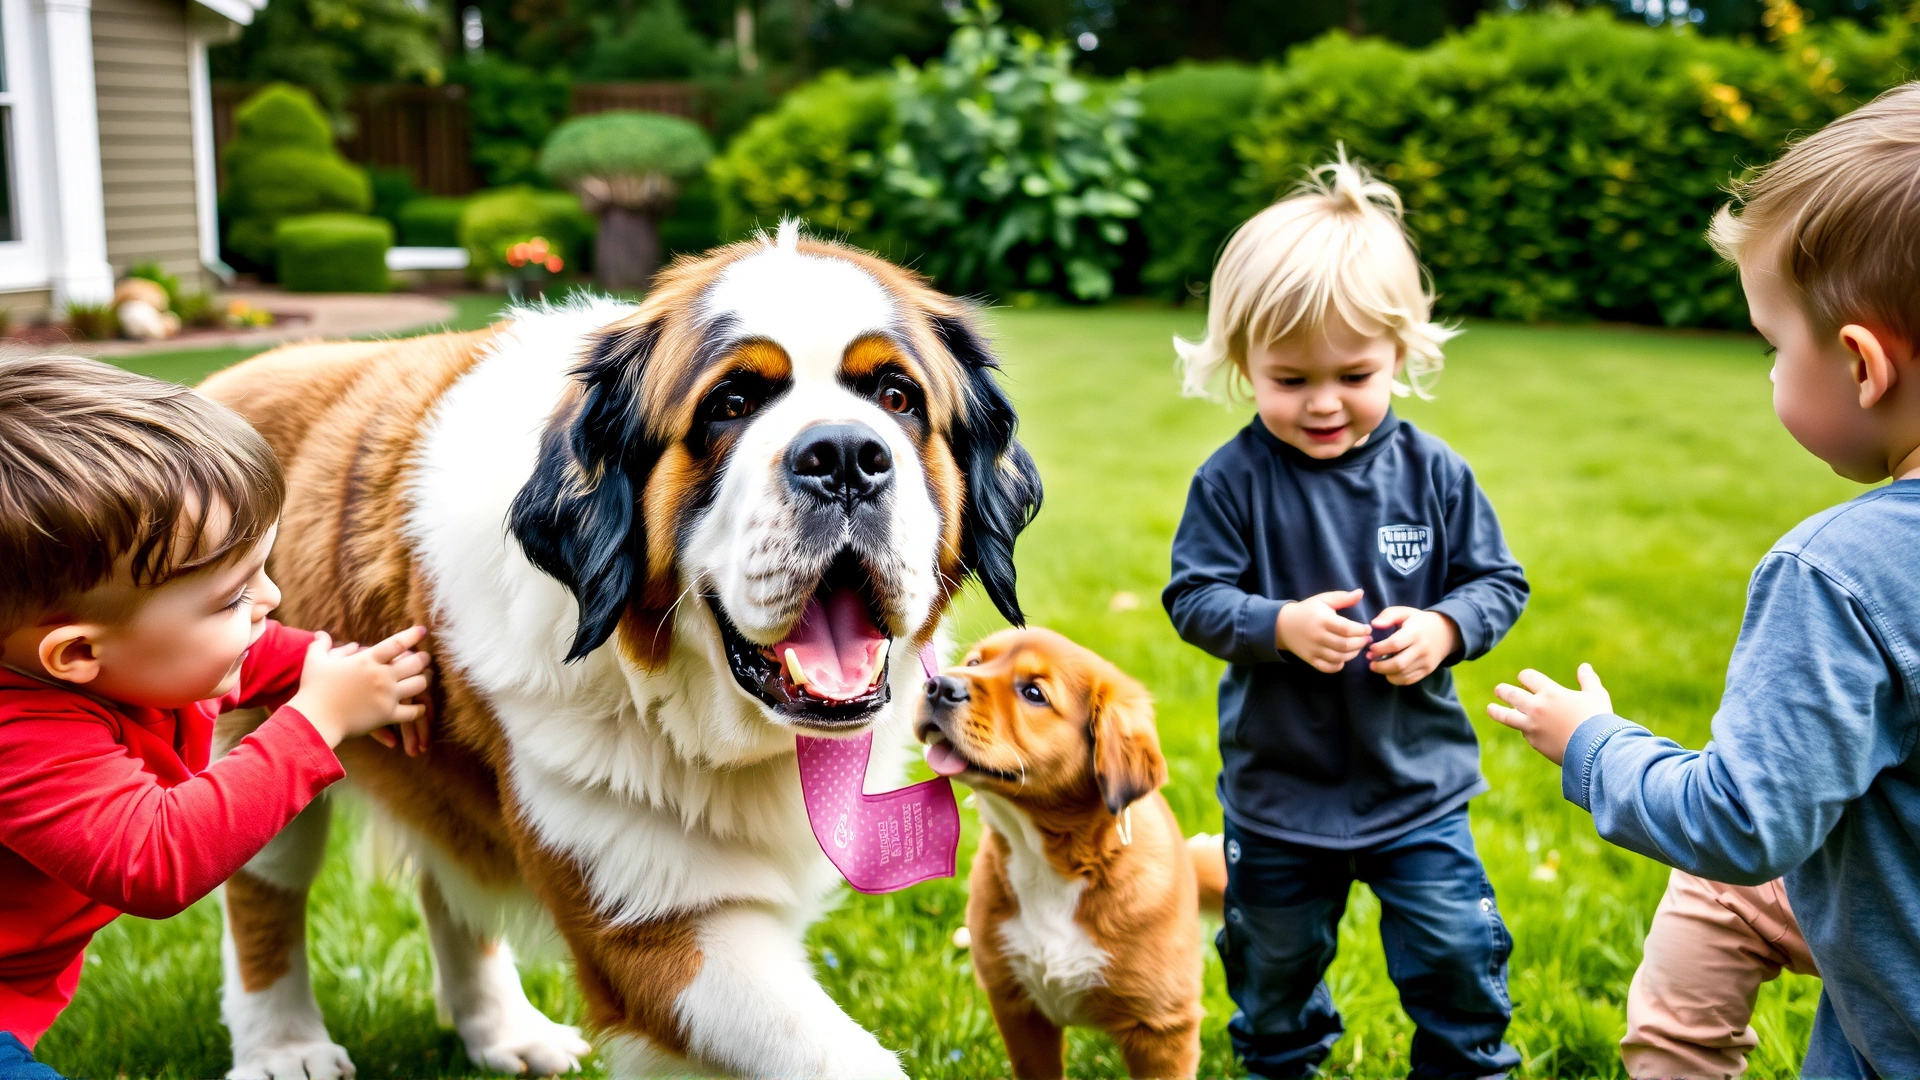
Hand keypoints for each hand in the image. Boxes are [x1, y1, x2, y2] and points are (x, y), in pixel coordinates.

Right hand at [288, 627, 432, 750]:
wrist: (314, 719)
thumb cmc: (313, 689)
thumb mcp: (314, 661)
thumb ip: (321, 645)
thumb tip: (322, 634)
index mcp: (368, 660)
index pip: (397, 643)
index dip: (412, 635)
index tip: (422, 630)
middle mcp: (382, 676)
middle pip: (415, 663)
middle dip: (423, 659)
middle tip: (425, 658)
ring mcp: (387, 696)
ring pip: (419, 685)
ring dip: (424, 681)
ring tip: (424, 679)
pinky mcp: (388, 715)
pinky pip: (413, 711)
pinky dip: (419, 709)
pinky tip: (419, 707)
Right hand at [1277, 589, 1370, 672]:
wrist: (1283, 624)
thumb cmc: (1307, 610)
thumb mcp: (1323, 600)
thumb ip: (1343, 597)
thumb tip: (1361, 592)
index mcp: (1323, 620)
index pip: (1347, 629)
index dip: (1361, 631)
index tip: (1367, 629)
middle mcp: (1318, 636)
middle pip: (1345, 645)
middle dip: (1360, 643)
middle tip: (1366, 639)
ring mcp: (1313, 650)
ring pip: (1338, 657)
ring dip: (1353, 654)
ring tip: (1357, 647)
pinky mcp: (1310, 659)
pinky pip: (1327, 667)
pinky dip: (1338, 666)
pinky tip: (1342, 659)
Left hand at [1367, 607, 1457, 685]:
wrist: (1446, 633)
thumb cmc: (1419, 621)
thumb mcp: (1404, 612)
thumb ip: (1388, 615)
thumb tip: (1374, 624)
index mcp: (1415, 633)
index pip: (1395, 644)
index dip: (1379, 649)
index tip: (1371, 649)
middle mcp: (1422, 649)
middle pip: (1398, 664)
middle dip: (1380, 666)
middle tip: (1370, 661)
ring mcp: (1426, 662)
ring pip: (1402, 674)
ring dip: (1385, 673)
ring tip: (1377, 666)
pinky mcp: (1427, 671)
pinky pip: (1409, 680)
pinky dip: (1395, 679)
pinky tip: (1388, 672)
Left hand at [1487, 664, 1612, 765]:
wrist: (1596, 749)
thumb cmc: (1598, 720)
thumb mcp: (1597, 695)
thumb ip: (1588, 679)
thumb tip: (1584, 666)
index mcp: (1550, 692)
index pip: (1527, 677)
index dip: (1525, 677)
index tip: (1525, 679)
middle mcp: (1536, 707)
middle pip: (1511, 694)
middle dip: (1503, 691)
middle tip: (1499, 690)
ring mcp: (1532, 726)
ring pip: (1506, 716)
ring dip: (1496, 711)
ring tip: (1490, 708)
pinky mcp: (1534, 742)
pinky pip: (1523, 732)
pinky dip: (1524, 729)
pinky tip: (1526, 728)